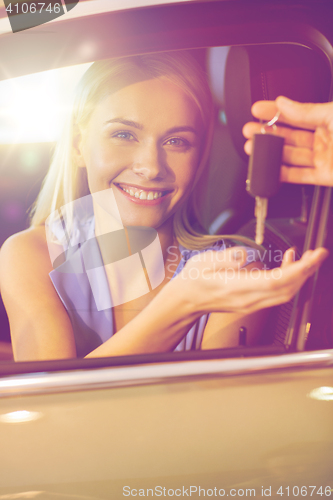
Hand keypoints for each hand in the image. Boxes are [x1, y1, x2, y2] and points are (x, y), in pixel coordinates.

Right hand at [176, 246, 328, 314]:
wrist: (187, 300)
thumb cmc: (194, 281)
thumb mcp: (204, 262)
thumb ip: (225, 258)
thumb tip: (244, 255)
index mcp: (237, 287)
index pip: (275, 281)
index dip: (297, 270)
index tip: (311, 258)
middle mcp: (248, 299)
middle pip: (286, 289)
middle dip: (306, 272)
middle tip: (318, 254)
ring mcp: (251, 303)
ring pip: (285, 294)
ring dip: (300, 277)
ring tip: (307, 258)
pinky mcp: (252, 303)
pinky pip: (277, 294)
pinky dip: (289, 281)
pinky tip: (288, 265)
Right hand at [242, 96, 332, 185]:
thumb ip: (307, 110)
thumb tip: (283, 103)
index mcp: (328, 120)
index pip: (295, 115)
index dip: (275, 112)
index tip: (257, 110)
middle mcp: (325, 139)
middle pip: (289, 137)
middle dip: (266, 133)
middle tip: (249, 130)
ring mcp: (324, 158)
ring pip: (290, 156)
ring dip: (270, 153)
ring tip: (252, 148)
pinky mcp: (325, 176)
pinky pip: (300, 176)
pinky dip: (283, 174)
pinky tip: (270, 168)